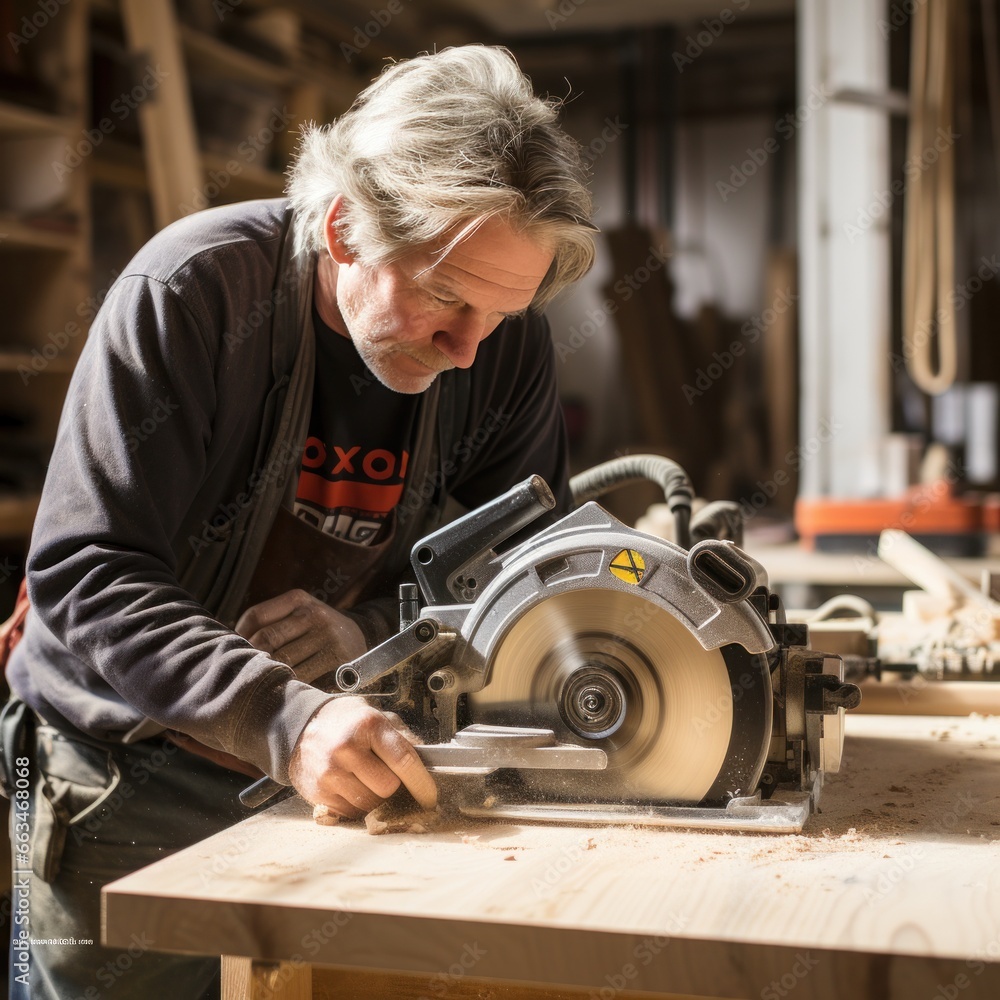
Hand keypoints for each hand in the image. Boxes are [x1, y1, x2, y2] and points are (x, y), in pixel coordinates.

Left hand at [236, 589, 366, 682]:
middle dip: (251, 658)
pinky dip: (288, 686)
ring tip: (257, 685)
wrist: (364, 640)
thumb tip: (226, 643)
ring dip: (267, 675)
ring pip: (283, 662)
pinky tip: (282, 691)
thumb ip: (269, 624)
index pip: (256, 615)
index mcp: (299, 599)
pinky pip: (303, 678)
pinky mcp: (339, 660)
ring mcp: (328, 637)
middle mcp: (314, 614)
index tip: (233, 651)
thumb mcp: (298, 615)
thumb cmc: (318, 632)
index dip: (239, 636)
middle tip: (241, 673)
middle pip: (267, 640)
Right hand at [289, 697, 436, 817]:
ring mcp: (330, 772)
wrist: (302, 725)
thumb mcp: (378, 717)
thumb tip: (429, 760)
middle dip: (395, 787)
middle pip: (388, 788)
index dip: (422, 783)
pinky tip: (352, 787)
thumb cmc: (347, 721)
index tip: (430, 796)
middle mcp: (347, 749)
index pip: (404, 761)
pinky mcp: (317, 792)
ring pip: (369, 804)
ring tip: (369, 781)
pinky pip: (350, 812)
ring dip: (376, 799)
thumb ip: (404, 737)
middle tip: (391, 779)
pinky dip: (357, 805)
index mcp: (368, 726)